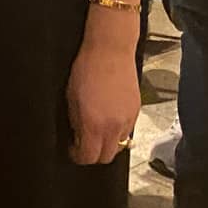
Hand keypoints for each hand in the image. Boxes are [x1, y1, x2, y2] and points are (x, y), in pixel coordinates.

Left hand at [66, 40, 141, 164]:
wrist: (110, 50)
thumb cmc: (87, 68)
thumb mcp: (71, 97)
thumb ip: (76, 123)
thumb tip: (77, 138)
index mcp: (94, 124)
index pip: (88, 156)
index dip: (78, 156)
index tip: (73, 150)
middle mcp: (113, 126)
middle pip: (106, 157)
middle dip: (93, 155)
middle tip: (83, 144)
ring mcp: (127, 120)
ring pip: (119, 145)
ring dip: (107, 143)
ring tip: (97, 130)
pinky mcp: (136, 112)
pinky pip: (127, 131)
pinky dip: (117, 131)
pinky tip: (108, 118)